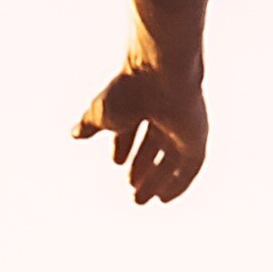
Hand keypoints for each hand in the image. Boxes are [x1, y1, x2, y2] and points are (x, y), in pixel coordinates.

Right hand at [73, 62, 207, 204]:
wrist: (160, 72)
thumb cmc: (130, 88)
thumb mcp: (101, 112)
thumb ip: (90, 124)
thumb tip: (74, 134)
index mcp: (142, 101)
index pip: (134, 127)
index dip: (124, 145)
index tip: (116, 162)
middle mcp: (164, 113)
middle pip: (155, 145)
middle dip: (143, 167)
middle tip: (132, 190)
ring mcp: (183, 125)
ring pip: (172, 158)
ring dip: (157, 179)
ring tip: (140, 199)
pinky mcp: (197, 135)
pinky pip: (191, 166)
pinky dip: (178, 183)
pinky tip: (164, 198)